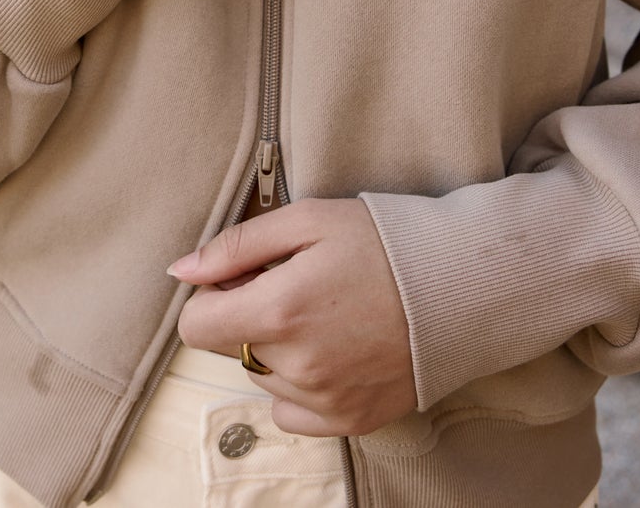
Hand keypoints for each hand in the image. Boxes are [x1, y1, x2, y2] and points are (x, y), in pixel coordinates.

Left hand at [168, 198, 416, 436]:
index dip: (211, 298)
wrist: (458, 284)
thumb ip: (236, 246)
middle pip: (232, 348)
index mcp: (279, 310)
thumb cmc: (380, 241)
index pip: (195, 328)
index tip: (242, 278)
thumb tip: (181, 271)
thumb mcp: (306, 219)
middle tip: (295, 285)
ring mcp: (324, 399)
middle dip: (248, 315)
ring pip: (263, 376)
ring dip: (277, 348)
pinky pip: (291, 410)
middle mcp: (297, 366)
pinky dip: (299, 384)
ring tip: (323, 313)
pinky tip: (332, 348)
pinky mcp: (350, 420)